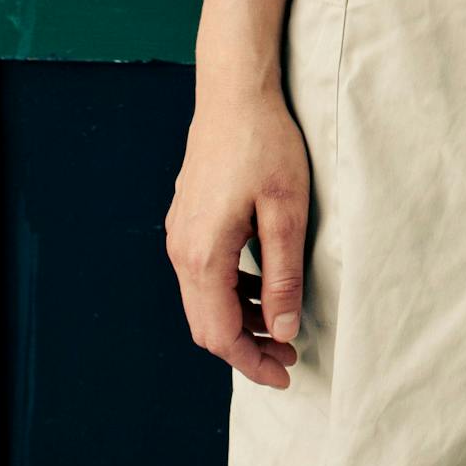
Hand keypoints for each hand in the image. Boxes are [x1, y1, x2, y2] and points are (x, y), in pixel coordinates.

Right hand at [166, 85, 310, 387]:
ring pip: (203, 300)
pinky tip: (261, 282)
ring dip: (239, 319)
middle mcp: (181, 249)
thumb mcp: (286, 211)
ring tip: (280, 323)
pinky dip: (230, 292)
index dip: (253, 363)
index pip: (221, 334)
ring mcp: (179, 233)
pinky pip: (202, 273)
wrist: (233, 90)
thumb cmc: (264, 144)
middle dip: (245, 348)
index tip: (286, 374)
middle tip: (287, 355)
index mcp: (203, 254)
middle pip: (206, 325)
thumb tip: (281, 332)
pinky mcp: (186, 218)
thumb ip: (283, 276)